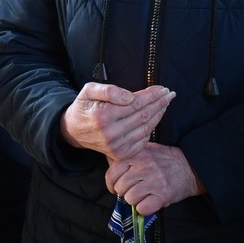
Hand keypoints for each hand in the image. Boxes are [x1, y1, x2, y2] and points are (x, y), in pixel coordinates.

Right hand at [60, 82, 174, 158]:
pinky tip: (155, 117)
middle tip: (169, 94)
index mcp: (103, 116)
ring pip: (146, 128)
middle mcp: (111, 133)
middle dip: (159, 103)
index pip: (135, 103)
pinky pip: (142, 139)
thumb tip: (130, 97)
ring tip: (165, 103)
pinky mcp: (121, 154)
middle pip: (143, 115)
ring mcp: (117, 146)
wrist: (74, 131)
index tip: (162, 88)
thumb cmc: (84, 107)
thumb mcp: (88, 91)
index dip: (151, 95)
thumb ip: (108, 90)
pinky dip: (151, 128)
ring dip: (158, 114)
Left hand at [105, 142, 204, 214]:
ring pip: (130, 198)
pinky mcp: (164, 195)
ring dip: (133, 200)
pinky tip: (148, 202)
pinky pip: (143, 208)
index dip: (110, 182)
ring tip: (141, 196)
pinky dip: (143, 209)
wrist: (190, 167)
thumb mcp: (146, 149)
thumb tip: (109, 163)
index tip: (113, 187)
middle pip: (120, 187)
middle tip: (131, 191)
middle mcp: (145, 167)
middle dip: (123, 192)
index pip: (113, 171)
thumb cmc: (164, 159)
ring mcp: (155, 181)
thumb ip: (129, 155)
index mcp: (138, 155)